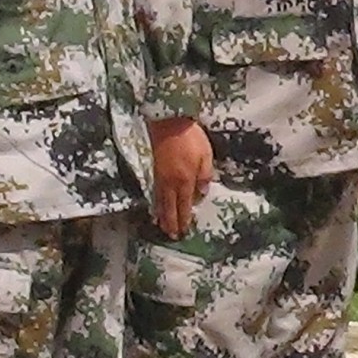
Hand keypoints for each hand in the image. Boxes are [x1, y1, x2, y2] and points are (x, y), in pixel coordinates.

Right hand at [149, 118, 211, 237]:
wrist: (167, 121)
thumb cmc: (190, 137)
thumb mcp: (206, 155)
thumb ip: (205, 176)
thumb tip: (201, 194)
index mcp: (185, 180)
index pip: (184, 206)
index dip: (184, 219)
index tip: (183, 231)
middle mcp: (170, 183)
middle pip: (169, 208)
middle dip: (171, 222)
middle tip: (171, 235)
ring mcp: (158, 177)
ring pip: (159, 201)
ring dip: (161, 216)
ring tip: (162, 227)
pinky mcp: (151, 170)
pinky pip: (153, 192)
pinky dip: (153, 203)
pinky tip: (153, 207)